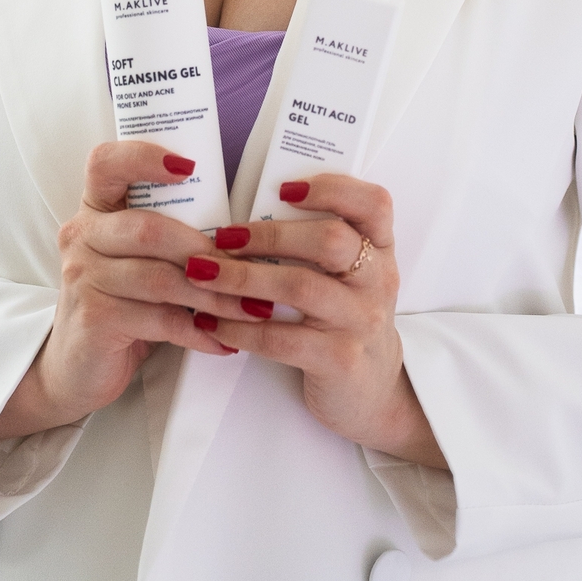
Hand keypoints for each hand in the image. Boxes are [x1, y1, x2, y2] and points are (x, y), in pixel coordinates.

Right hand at [0, 140, 268, 439]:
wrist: (79, 367)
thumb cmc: (125, 304)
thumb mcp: (140, 260)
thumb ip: (171, 235)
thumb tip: (245, 233)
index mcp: (96, 208)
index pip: (106, 162)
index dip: (144, 156)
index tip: (189, 166)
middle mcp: (81, 235)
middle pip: (148, 228)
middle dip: (207, 250)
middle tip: (251, 269)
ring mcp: (82, 276)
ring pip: (161, 278)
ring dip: (216, 296)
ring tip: (253, 309)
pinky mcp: (93, 317)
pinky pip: (160, 319)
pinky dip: (199, 332)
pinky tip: (224, 341)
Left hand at [183, 175, 447, 470]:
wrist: (372, 392)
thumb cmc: (344, 321)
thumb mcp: (348, 278)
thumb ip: (315, 246)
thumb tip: (240, 219)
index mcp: (380, 250)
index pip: (373, 203)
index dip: (331, 188)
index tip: (282, 190)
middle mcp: (379, 281)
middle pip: (330, 240)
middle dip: (268, 234)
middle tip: (221, 237)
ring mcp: (362, 322)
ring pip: (301, 286)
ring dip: (243, 276)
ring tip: (201, 273)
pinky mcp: (340, 360)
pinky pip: (283, 338)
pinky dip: (239, 327)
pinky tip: (210, 322)